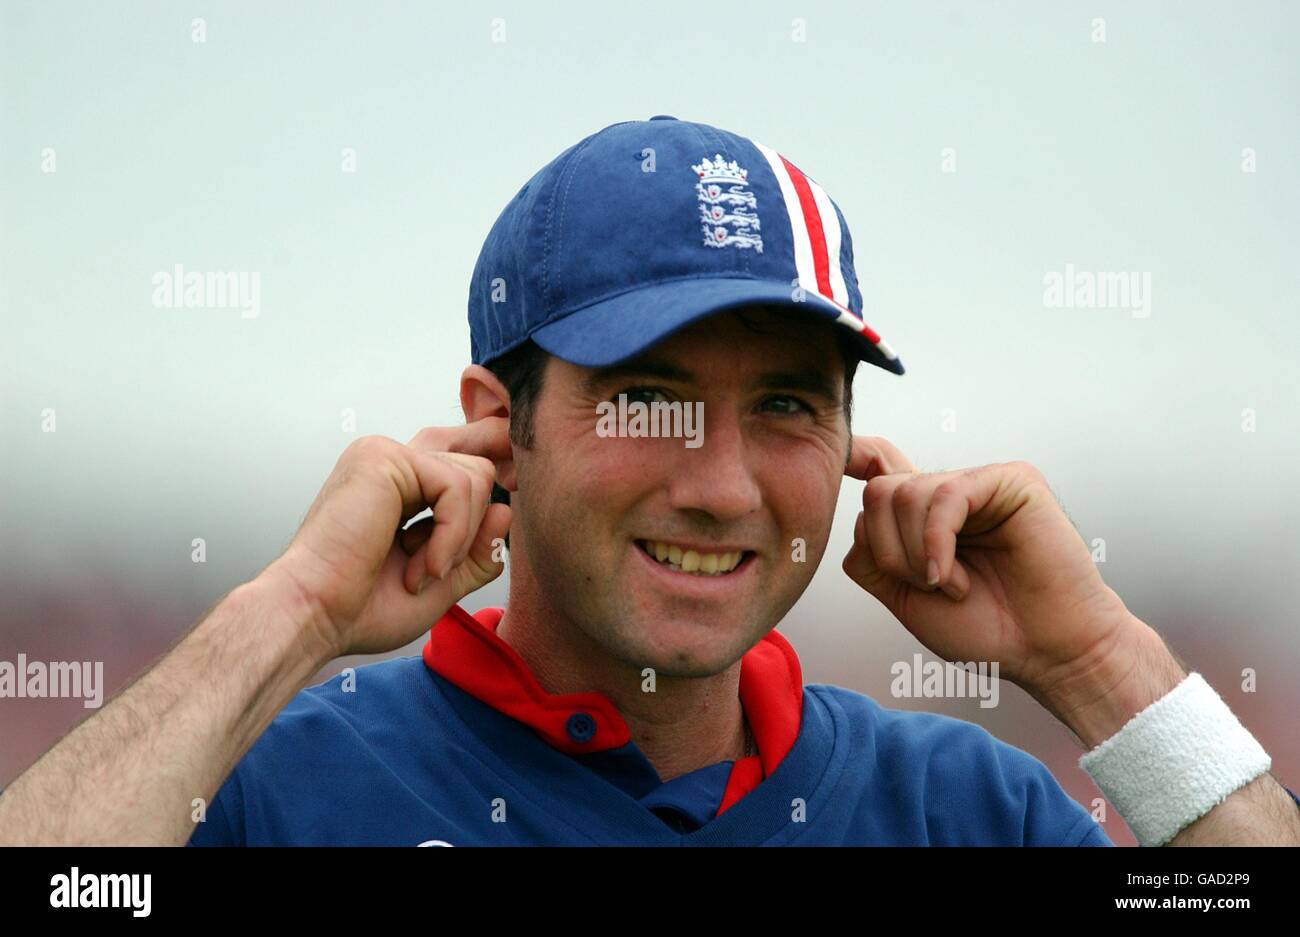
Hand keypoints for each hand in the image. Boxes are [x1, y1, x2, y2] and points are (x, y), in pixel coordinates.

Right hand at [264, 418, 512, 657]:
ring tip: (421, 574)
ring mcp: (385, 455)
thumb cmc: (361, 609)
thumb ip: (477, 549)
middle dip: (475, 524)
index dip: (491, 471)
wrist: (313, 618)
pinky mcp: (384, 459)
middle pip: (476, 467)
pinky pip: (456, 487)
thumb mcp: (442, 581)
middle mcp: (390, 463)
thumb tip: (505, 510)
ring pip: (474, 476)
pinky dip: (451, 536)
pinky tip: (422, 568)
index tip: (511, 497)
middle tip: (438, 571)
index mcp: (397, 486)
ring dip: (459, 539)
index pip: (461, 462)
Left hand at [841, 436, 1139, 700]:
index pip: (879, 464)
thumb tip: (855, 516)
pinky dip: (936, 544)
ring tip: (952, 587)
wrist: (1047, 651)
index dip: (854, 454)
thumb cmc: (986, 628)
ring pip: (903, 495)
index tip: (840, 458)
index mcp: (922, 515)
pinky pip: (944, 497)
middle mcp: (948, 491)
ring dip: (916, 557)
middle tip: (928, 586)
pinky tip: (952, 579)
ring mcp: (978, 483)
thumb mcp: (904, 597)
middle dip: (888, 551)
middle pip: (877, 493)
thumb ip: (872, 556)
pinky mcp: (1010, 480)